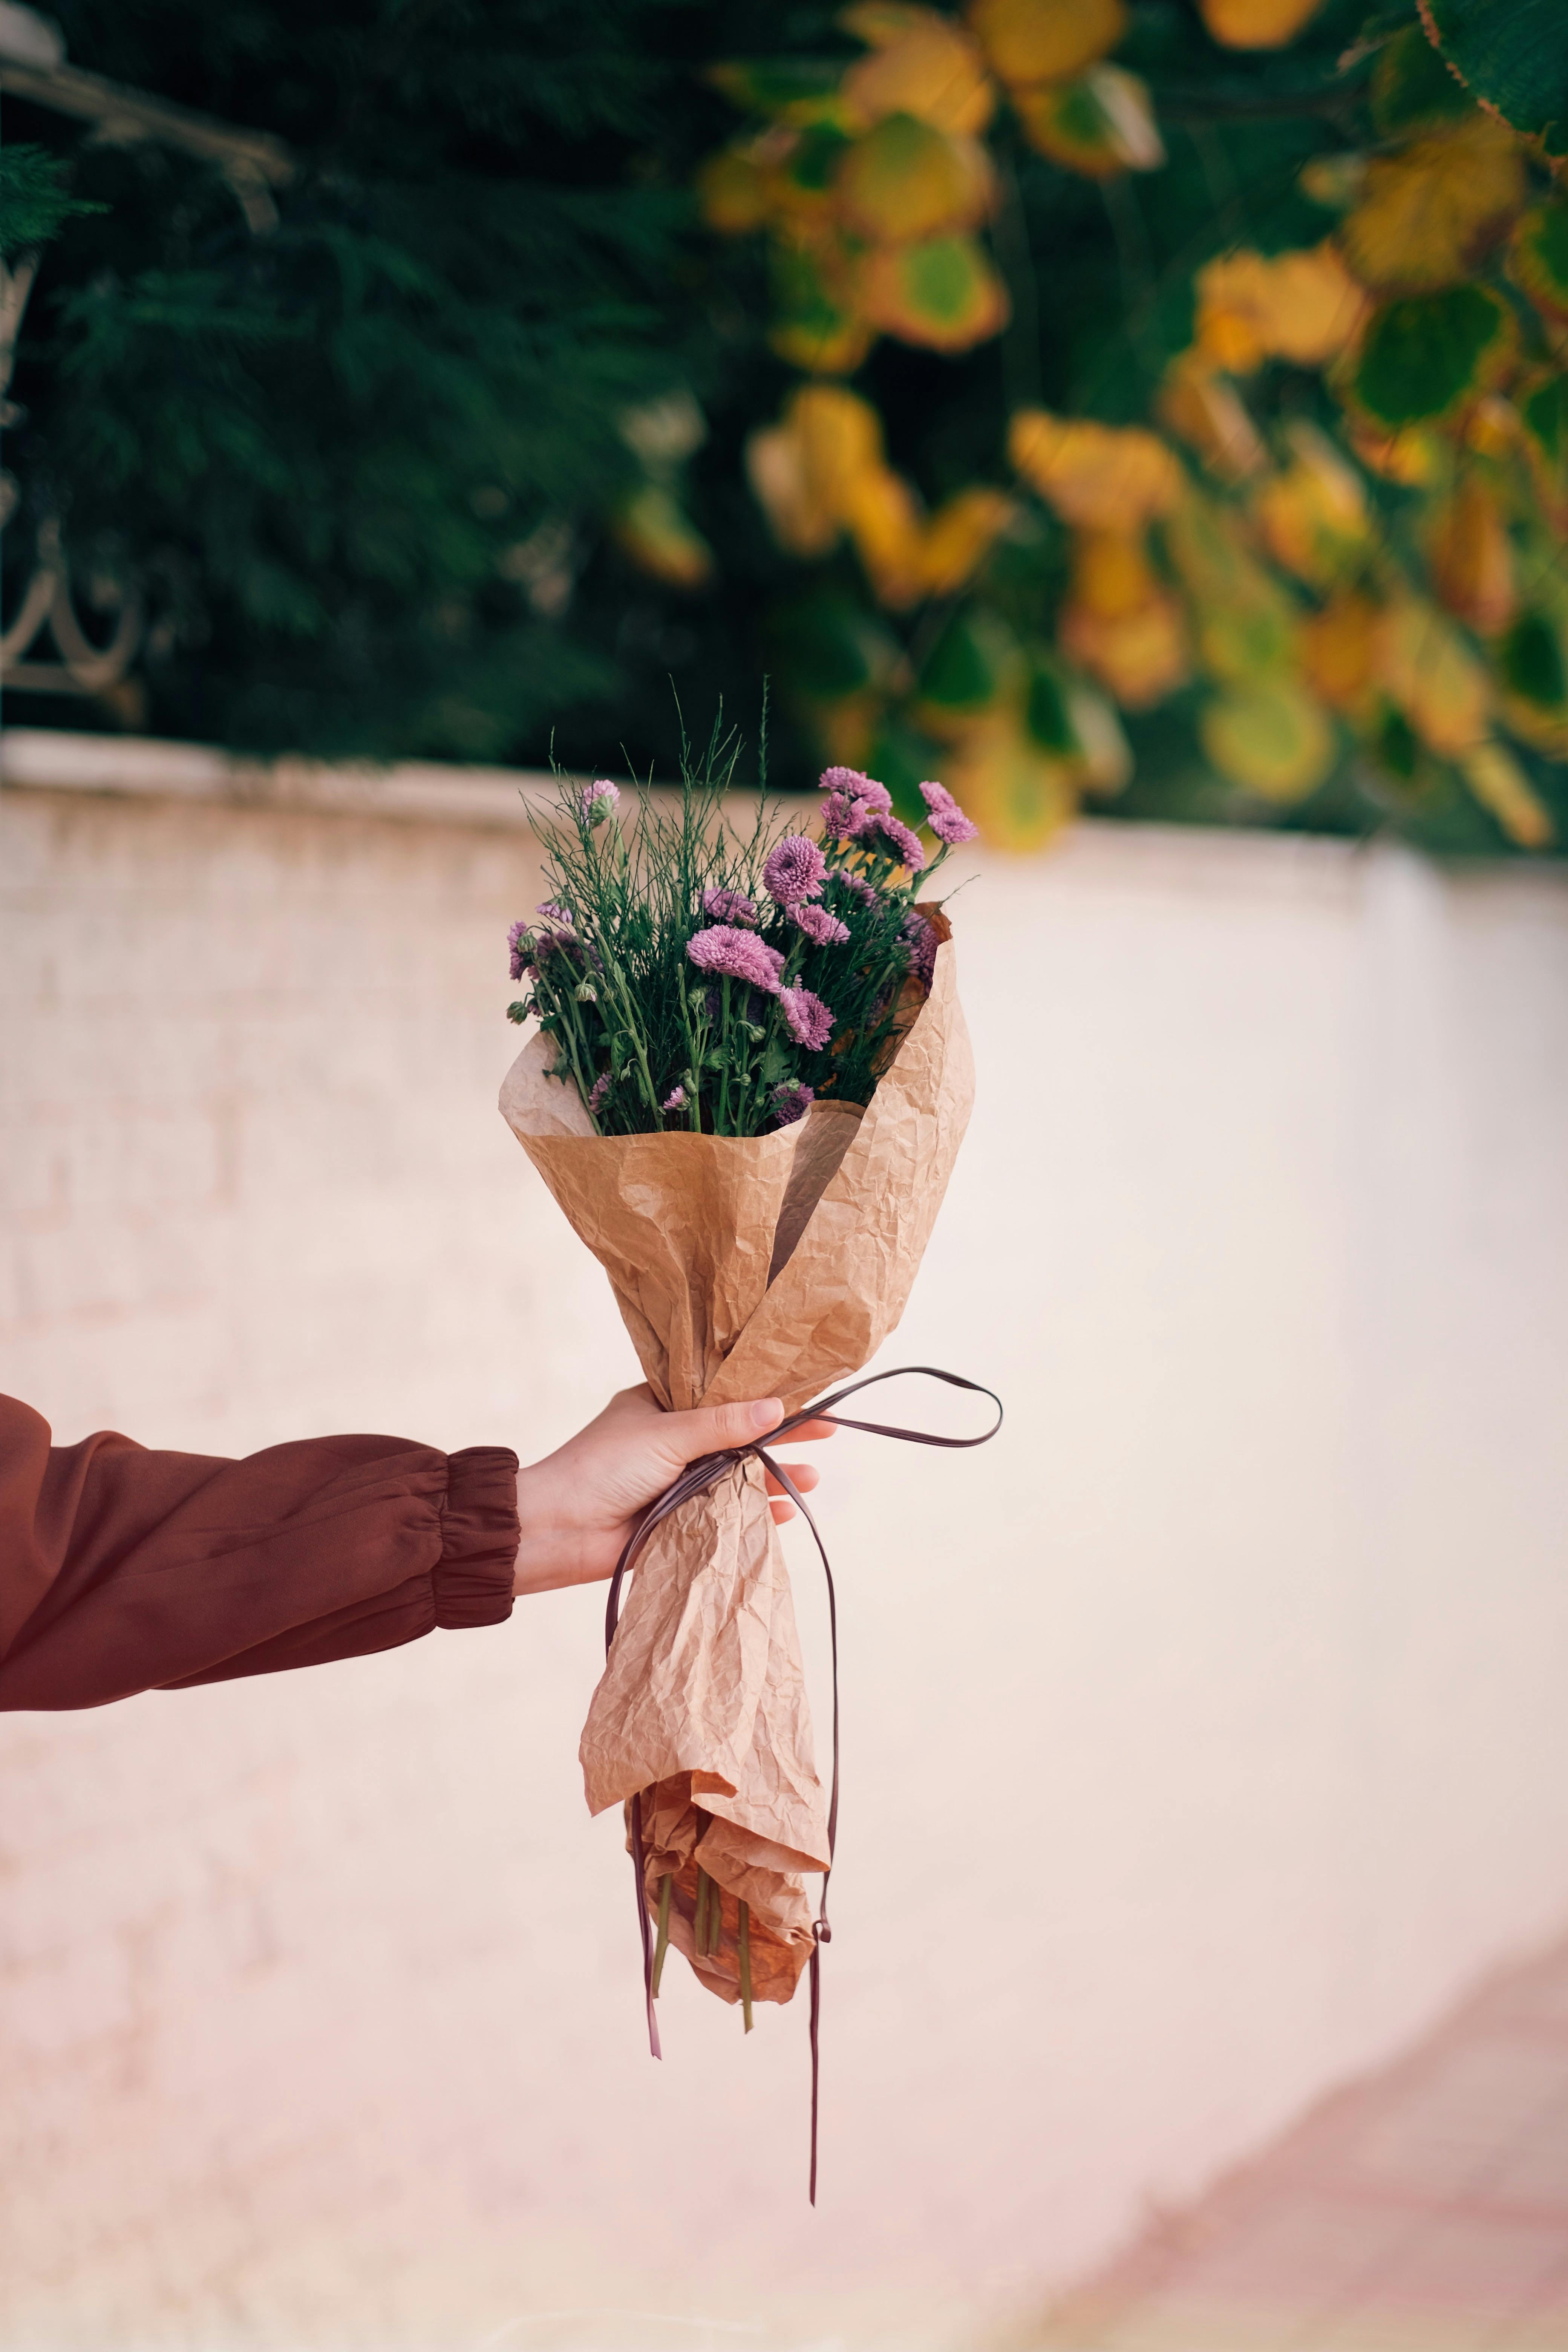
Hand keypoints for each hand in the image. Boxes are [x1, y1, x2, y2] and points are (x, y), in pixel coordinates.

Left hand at [512, 1384, 835, 1596]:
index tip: (805, 1393)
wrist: (557, 1530)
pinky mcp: (679, 1523)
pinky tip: (782, 1513)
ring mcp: (677, 1483)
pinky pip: (725, 1515)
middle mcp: (672, 1442)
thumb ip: (722, 1425)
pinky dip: (753, 1514)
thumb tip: (775, 1409)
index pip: (724, 1395)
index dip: (764, 1394)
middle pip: (739, 1436)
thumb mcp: (666, 1434)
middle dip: (780, 1437)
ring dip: (772, 1478)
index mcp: (663, 1407)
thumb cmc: (601, 1467)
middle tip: (827, 1433)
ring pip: (736, 1477)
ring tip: (810, 1478)